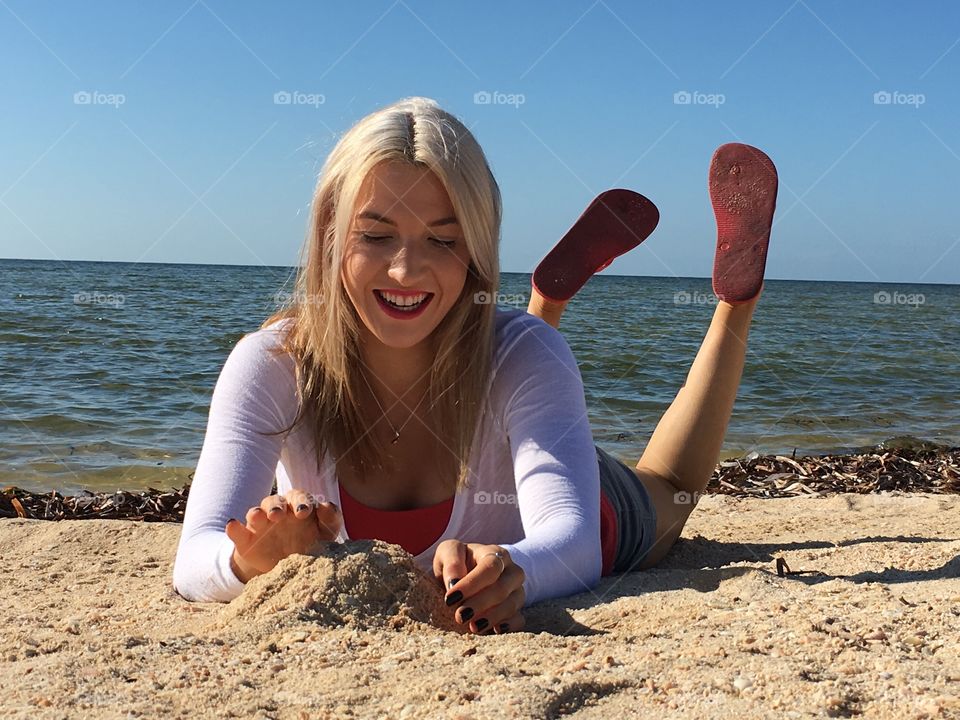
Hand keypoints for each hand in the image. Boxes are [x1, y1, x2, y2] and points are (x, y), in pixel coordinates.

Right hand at [225, 489, 341, 582]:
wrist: (289, 571)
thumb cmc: (311, 546)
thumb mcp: (326, 534)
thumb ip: (331, 519)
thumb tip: (326, 505)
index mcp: (298, 507)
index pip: (298, 497)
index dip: (301, 501)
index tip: (304, 512)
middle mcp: (278, 512)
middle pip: (275, 500)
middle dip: (277, 506)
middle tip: (278, 515)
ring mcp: (260, 525)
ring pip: (256, 511)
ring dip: (257, 512)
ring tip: (259, 516)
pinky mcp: (246, 540)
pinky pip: (237, 531)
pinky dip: (234, 527)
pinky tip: (232, 524)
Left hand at [433, 540, 524, 633]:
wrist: (469, 573)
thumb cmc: (459, 561)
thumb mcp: (449, 552)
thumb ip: (451, 562)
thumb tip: (454, 583)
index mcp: (495, 553)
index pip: (490, 568)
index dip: (471, 584)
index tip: (450, 598)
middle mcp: (511, 571)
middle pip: (501, 588)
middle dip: (479, 604)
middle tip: (460, 616)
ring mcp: (517, 591)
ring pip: (511, 605)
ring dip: (491, 618)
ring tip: (472, 627)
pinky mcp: (518, 609)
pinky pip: (519, 619)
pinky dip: (508, 626)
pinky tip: (494, 630)